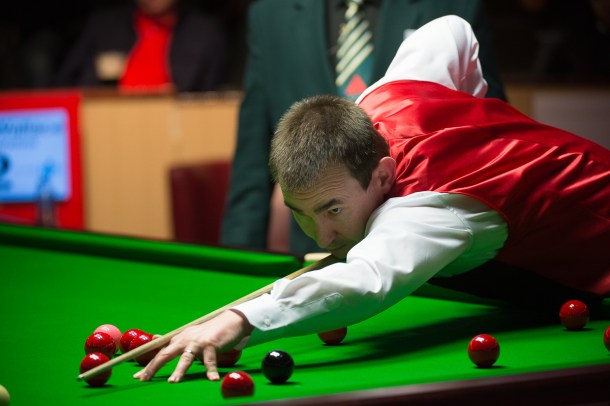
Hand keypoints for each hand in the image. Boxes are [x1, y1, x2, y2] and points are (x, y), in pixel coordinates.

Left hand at [133, 310, 252, 381]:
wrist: (230, 321)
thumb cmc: (209, 332)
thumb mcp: (189, 335)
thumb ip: (174, 340)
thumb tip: (155, 338)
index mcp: (179, 339)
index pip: (160, 353)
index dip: (149, 365)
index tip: (138, 377)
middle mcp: (185, 339)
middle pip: (166, 354)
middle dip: (154, 367)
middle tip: (144, 379)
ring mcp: (198, 342)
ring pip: (186, 358)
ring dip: (179, 370)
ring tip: (172, 382)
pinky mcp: (212, 344)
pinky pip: (211, 360)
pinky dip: (211, 371)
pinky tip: (213, 380)